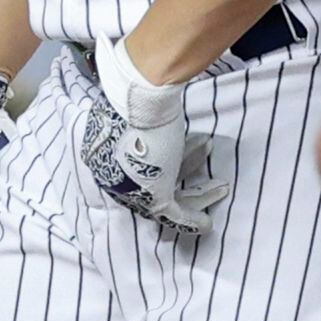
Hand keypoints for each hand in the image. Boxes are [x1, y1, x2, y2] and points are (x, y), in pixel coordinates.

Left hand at [74, 38, 228, 234]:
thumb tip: (144, 109)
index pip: (130, 172)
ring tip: (219, 188)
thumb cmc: (135, 95)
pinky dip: (192, 220)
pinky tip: (207, 225)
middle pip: (147, 188)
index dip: (158, 168)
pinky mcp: (153, 195)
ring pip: (167, 200)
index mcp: (101, 157)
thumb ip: (136, 121)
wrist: (141, 95)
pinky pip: (175, 215)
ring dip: (197, 195)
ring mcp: (132, 189)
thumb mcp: (132, 112)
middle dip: (179, 179)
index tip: (178, 161)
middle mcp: (113, 178)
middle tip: (197, 178)